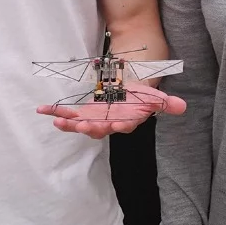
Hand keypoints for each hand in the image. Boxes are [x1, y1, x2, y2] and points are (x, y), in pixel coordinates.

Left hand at [38, 82, 186, 138]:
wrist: (127, 96)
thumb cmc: (141, 98)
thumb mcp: (155, 98)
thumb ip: (167, 103)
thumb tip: (183, 106)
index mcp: (128, 121)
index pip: (126, 124)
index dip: (121, 125)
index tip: (116, 124)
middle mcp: (110, 124)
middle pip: (100, 128)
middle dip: (90, 128)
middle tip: (82, 125)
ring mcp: (94, 121)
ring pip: (81, 124)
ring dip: (69, 123)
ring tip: (58, 121)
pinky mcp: (82, 114)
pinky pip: (67, 114)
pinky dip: (55, 112)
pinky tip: (42, 109)